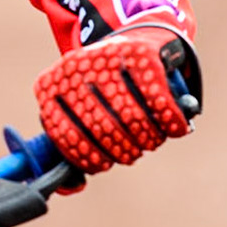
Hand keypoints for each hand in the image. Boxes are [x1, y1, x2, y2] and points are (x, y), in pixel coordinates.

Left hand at [33, 24, 198, 174]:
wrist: (134, 40)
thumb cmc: (103, 88)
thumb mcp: (77, 107)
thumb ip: (72, 141)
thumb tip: (72, 186)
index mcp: (51, 84)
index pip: (65, 133)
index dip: (87, 157)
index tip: (104, 165)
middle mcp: (75, 68)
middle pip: (102, 128)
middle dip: (123, 149)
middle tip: (133, 153)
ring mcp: (108, 58)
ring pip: (131, 117)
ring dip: (147, 138)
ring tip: (151, 141)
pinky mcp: (141, 54)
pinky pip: (158, 99)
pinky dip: (170, 120)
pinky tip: (175, 128)